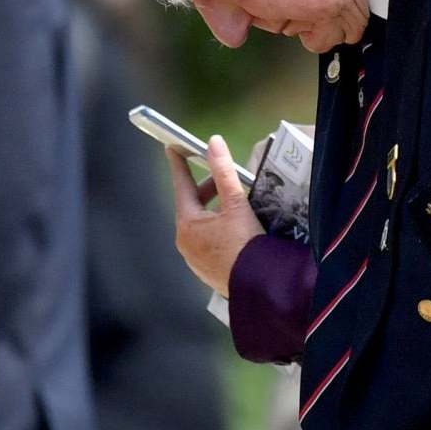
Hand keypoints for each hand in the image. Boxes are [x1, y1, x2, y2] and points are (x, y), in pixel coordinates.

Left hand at [166, 137, 261, 298]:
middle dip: (207, 192)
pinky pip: (206, 243)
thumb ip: (224, 172)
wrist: (258, 286)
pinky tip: (234, 233)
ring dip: (213, 213)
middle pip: (192, 208)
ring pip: (200, 226)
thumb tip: (214, 143)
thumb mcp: (236, 204)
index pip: (182, 186)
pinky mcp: (205, 271)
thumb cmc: (246, 244)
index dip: (180, 165)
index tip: (173, 149)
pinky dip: (216, 232)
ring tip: (234, 208)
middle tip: (222, 181)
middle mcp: (185, 242)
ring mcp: (193, 259)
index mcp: (187, 223)